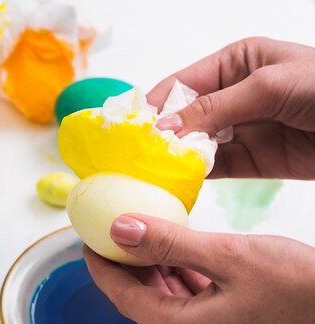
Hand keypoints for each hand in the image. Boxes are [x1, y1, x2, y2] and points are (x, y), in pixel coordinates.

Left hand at [84, 214, 314, 323]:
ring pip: (173, 301)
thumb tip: (119, 231)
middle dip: (128, 268)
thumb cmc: (300, 286)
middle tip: (113, 235)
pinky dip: (185, 278)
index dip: (102, 270)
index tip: (87, 243)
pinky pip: (198, 303)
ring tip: (144, 237)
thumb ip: (168, 244)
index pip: (126, 299)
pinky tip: (185, 254)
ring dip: (157, 271)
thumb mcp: (226, 256)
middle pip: (147, 302)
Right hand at [147, 37, 314, 178]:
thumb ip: (215, 107)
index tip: (132, 128)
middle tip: (134, 155)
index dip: (157, 104)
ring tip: (148, 172)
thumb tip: (165, 128)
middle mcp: (233, 96)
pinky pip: (214, 168)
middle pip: (185, 116)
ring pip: (195, 145)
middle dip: (161, 134)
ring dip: (174, 158)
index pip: (183, 83)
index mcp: (236, 63)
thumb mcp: (269, 86)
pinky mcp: (251, 161)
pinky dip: (194, 176)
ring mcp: (241, 130)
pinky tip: (176, 182)